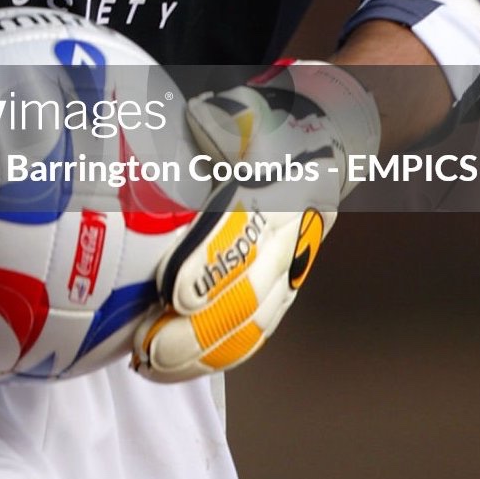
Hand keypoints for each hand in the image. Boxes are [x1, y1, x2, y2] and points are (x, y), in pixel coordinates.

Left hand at [131, 62, 379, 382]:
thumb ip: (221, 119)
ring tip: (150, 365)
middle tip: (148, 344)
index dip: (209, 265)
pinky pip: (256, 329)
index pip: (246, 231)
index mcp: (285, 185)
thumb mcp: (248, 110)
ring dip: (202, 351)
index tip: (172, 289)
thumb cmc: (274, 122)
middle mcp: (293, 232)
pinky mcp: (287, 285)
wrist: (331, 138)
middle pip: (249, 292)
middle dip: (198, 328)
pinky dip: (219, 354)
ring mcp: (292, 264)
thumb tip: (196, 119)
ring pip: (253, 321)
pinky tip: (176, 368)